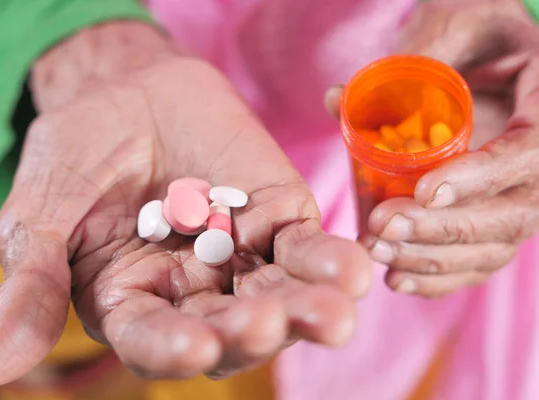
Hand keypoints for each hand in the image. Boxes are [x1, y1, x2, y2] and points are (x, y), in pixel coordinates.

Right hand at [0, 22, 371, 386]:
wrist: (130, 90)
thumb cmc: (78, 151)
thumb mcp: (43, 212)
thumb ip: (33, 284)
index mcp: (132, 301)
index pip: (152, 340)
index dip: (171, 349)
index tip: (195, 349)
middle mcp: (191, 292)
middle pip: (227, 328)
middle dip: (251, 330)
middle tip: (269, 324)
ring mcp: (240, 257)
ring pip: (277, 296)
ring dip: (307, 308)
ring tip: (334, 314)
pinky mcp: (278, 219)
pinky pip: (305, 247)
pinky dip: (328, 260)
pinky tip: (352, 270)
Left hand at [328, 0, 538, 296]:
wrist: (497, 55)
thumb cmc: (480, 31)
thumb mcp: (456, 24)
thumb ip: (408, 59)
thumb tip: (334, 99)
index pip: (531, 151)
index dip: (481, 177)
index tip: (425, 192)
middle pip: (514, 213)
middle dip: (444, 228)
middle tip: (384, 227)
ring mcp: (528, 193)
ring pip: (497, 244)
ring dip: (435, 258)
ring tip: (379, 253)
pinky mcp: (502, 215)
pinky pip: (484, 258)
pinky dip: (443, 276)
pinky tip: (399, 279)